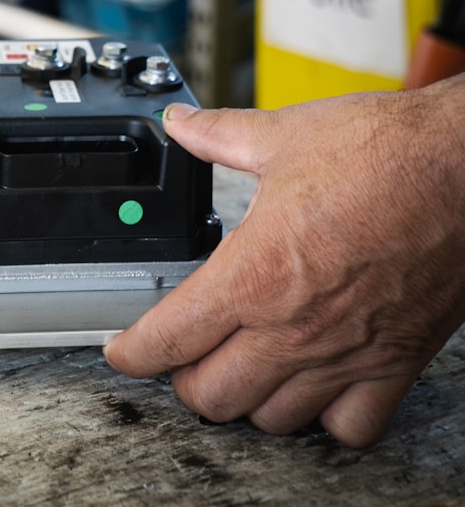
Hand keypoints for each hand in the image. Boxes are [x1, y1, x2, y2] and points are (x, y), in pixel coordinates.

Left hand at [104, 79, 464, 447]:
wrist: (463, 166)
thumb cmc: (385, 150)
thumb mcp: (284, 134)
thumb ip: (221, 135)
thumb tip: (182, 126)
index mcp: (256, 271)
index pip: (169, 339)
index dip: (131, 352)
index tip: (122, 350)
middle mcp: (294, 326)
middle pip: (210, 395)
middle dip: (183, 378)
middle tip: (182, 353)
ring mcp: (345, 353)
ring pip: (270, 419)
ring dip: (246, 400)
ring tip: (241, 368)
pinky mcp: (393, 364)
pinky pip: (348, 428)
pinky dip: (324, 419)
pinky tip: (314, 387)